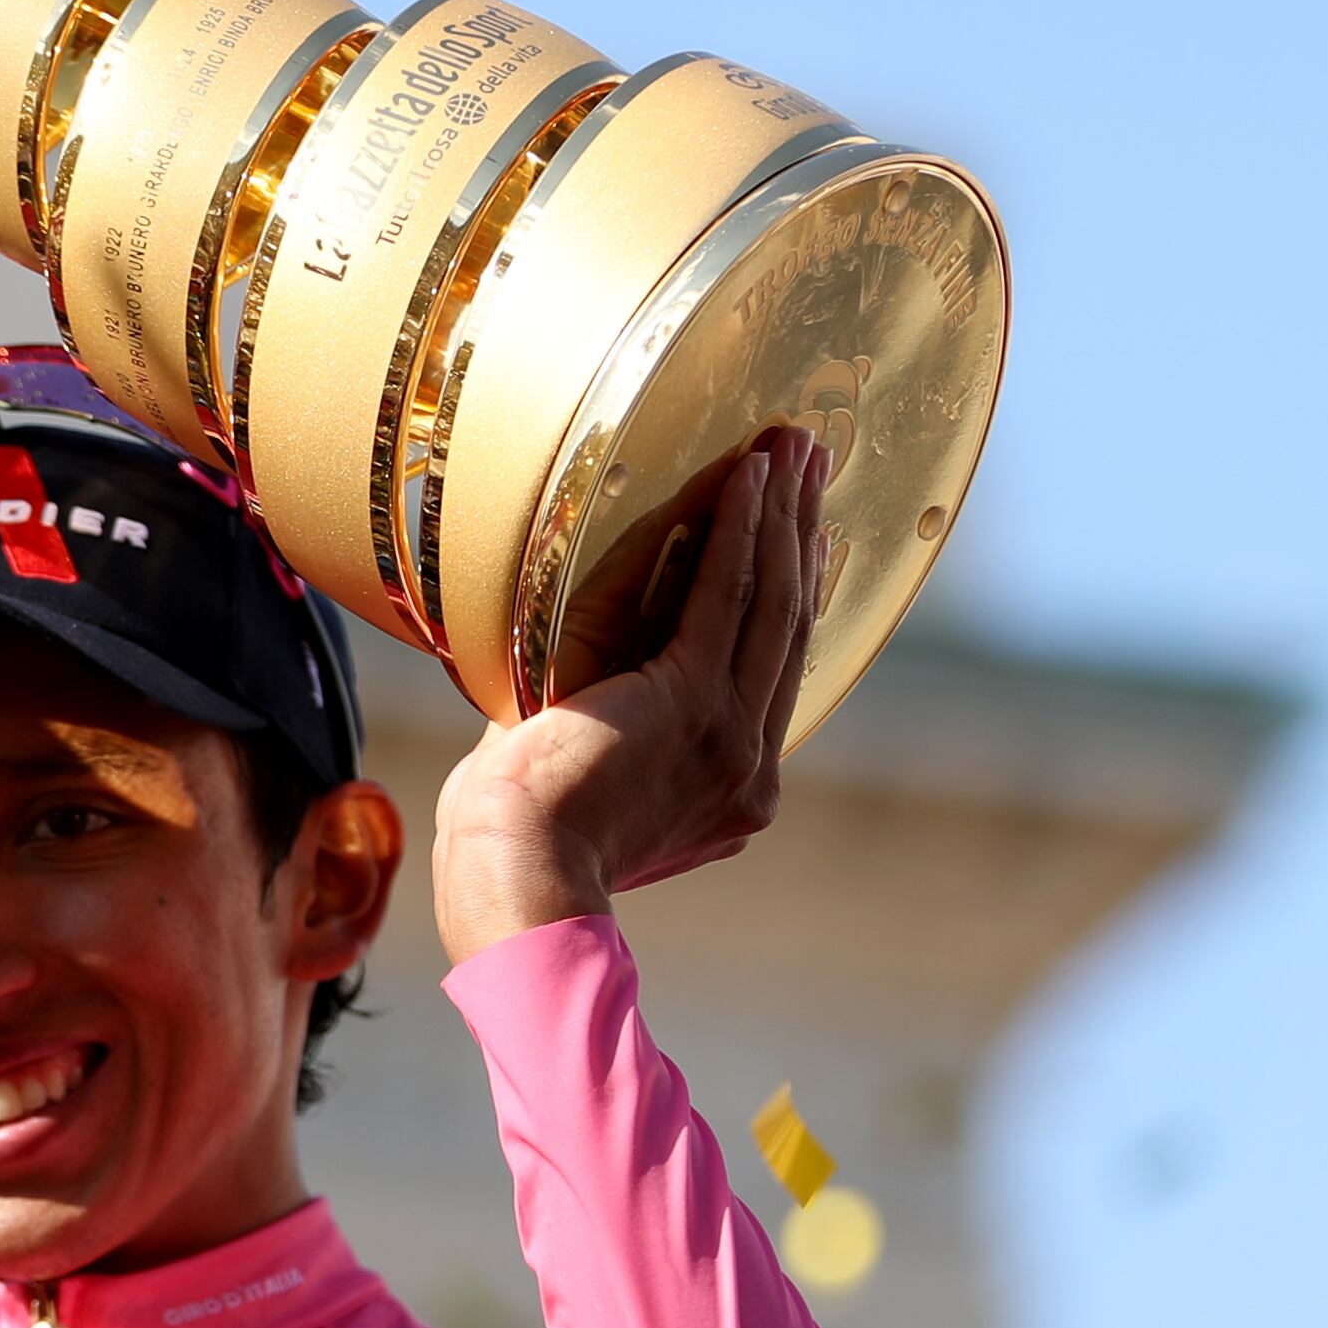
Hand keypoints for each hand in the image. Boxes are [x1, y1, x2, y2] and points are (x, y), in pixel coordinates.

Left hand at [431, 426, 829, 963]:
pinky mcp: (692, 705)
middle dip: (804, 534)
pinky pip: (727, 598)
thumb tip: (582, 693)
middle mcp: (750, 767)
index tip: (807, 538)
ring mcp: (731, 738)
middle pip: (788, 626)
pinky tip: (747, 478)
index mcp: (733, 792)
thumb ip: (609, 733)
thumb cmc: (519, 842)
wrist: (514, 879)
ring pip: (772, 603)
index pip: (775, 674)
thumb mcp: (588, 780)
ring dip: (784, 515)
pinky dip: (739, 532)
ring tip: (793, 448)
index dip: (794, 594)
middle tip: (814, 463)